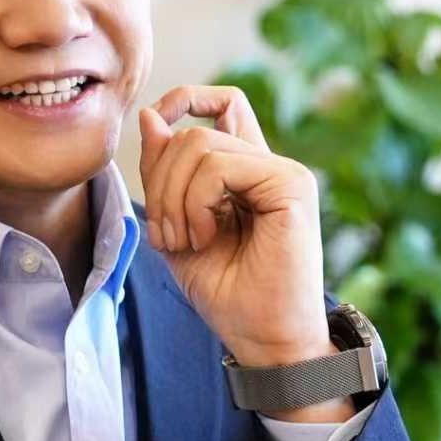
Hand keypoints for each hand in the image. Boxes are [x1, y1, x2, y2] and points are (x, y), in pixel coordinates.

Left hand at [137, 85, 332, 373]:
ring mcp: (282, 172)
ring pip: (199, 144)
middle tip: (166, 234)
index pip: (222, 104)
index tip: (153, 125)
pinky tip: (205, 237)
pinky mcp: (290, 184)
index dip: (184, 100)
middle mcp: (267, 165)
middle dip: (159, 180)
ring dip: (173, 198)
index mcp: (245, 172)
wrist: (265, 339)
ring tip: (186, 241)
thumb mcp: (175, 227)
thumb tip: (149, 115)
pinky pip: (219, 167)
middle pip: (193, 132)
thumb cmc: (227, 293)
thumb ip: (164, 174)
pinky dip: (195, 202)